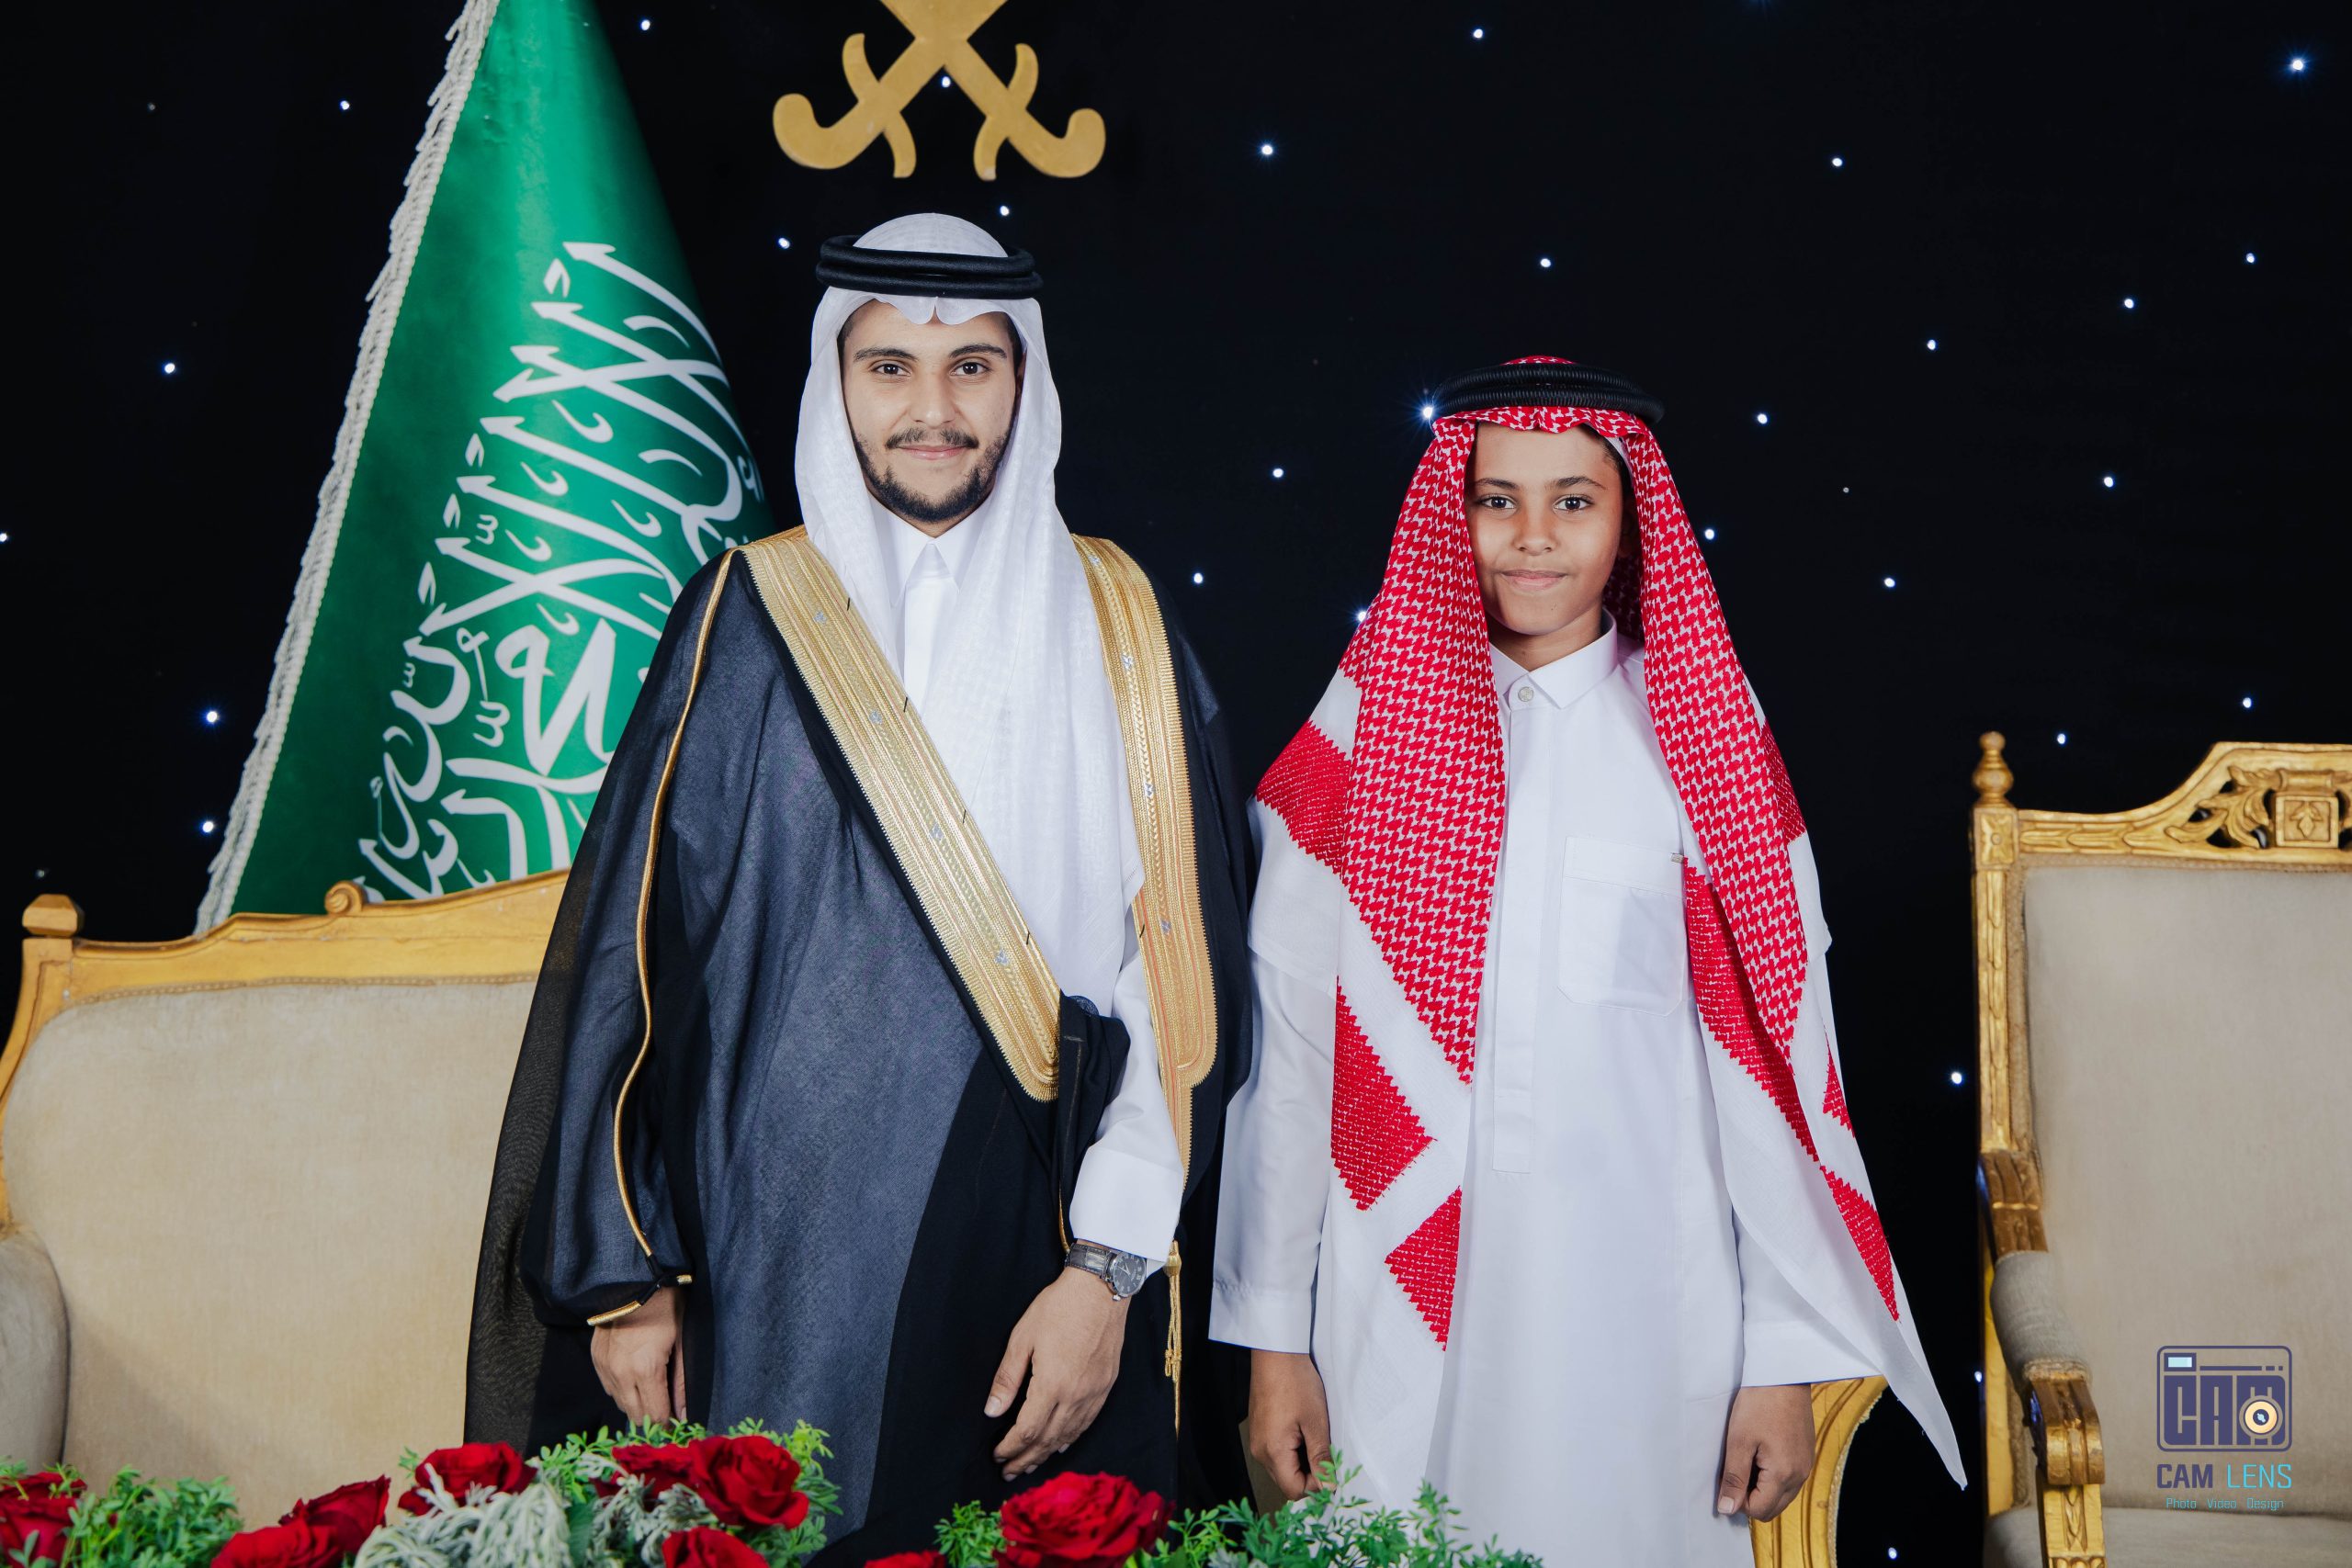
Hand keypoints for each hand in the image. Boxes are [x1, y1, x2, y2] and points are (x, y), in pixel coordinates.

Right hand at [590, 1284, 685, 1425]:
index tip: (676, 1422)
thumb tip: (684, 1413)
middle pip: (635, 1415)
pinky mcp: (596, 1360)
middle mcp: (621, 1374)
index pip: (656, 1414)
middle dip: (652, 1417)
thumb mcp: (682, 1342)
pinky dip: (622, 1390)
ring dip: (636, 1405)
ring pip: (620, 1404)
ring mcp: (605, 1367)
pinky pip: (609, 1388)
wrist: (632, 1281)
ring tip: (651, 1394)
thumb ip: (682, 1382)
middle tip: (665, 1411)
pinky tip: (634, 1379)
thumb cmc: (666, 1307)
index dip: (668, 1423)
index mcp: (646, 1369)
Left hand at [987, 1267, 1130, 1478]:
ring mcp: (1094, 1392)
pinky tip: (1061, 1444)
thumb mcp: (1023, 1338)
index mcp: (1051, 1385)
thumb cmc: (1058, 1308)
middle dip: (1025, 1459)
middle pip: (1047, 1439)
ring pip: (1068, 1435)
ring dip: (1046, 1453)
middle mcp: (1075, 1396)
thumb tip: (992, 1411)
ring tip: (1031, 1464)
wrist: (1101, 1289)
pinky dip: (1071, 1438)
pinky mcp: (1106, 1385)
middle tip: (1009, 1472)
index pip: (1027, 1430)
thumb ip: (1007, 1378)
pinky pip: (1087, 1422)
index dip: (1010, 1447)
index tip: (997, 1455)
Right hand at [1247, 1349, 1332, 1500]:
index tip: (1332, 1469)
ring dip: (1301, 1462)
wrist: (1276, 1354)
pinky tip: (1303, 1431)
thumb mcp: (1316, 1422)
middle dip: (1309, 1475)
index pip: (1294, 1490)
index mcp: (1273, 1451)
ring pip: (1282, 1468)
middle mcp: (1260, 1451)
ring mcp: (1257, 1441)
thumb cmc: (1296, 1383)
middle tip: (1327, 1452)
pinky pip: (1276, 1453)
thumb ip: (1321, 1458)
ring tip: (1315, 1438)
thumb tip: (1329, 1487)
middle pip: (1287, 1481)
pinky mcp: (1258, 1430)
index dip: (1316, 1486)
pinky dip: (1292, 1450)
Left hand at [1716, 1383, 1815, 1520]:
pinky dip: (1772, 1476)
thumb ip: (1734, 1479)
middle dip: (1750, 1498)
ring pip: (1781, 1495)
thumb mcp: (1739, 1441)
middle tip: (1735, 1469)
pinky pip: (1789, 1480)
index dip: (1738, 1501)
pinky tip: (1759, 1453)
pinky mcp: (1806, 1454)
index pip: (1759, 1510)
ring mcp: (1806, 1464)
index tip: (1726, 1478)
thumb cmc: (1759, 1403)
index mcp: (1784, 1474)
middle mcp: (1800, 1475)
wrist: (1783, 1374)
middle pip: (1773, 1508)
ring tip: (1746, 1458)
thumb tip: (1727, 1510)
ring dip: (1761, 1488)